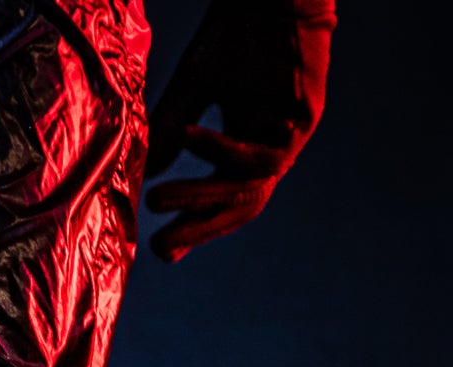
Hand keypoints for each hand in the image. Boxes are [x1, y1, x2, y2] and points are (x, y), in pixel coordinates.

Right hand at [144, 0, 335, 262]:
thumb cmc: (236, 31)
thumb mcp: (193, 87)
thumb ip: (172, 131)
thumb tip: (147, 175)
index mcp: (245, 143)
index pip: (222, 197)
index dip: (194, 224)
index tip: (161, 248)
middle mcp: (269, 146)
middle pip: (238, 205)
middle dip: (199, 228)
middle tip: (163, 247)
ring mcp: (289, 136)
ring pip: (249, 189)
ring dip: (202, 197)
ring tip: (158, 199)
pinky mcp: (305, 119)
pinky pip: (263, 155)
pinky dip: (223, 151)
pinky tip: (190, 138)